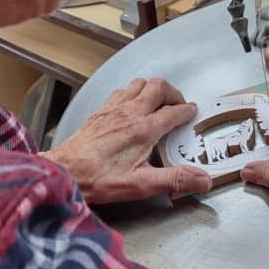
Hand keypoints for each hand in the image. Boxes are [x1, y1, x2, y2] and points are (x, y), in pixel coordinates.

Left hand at [43, 77, 211, 202]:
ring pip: (139, 84)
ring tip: (157, 103)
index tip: (192, 113)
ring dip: (152, 89)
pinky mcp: (99, 112)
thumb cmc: (99, 179)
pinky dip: (132, 93)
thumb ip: (175, 179)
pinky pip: (120, 91)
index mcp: (144, 129)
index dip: (187, 111)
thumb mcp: (142, 185)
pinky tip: (130, 106)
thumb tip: (204, 179)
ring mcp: (113, 109)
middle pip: (158, 87)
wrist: (64, 171)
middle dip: (173, 93)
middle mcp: (130, 113)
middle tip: (178, 105)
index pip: (174, 111)